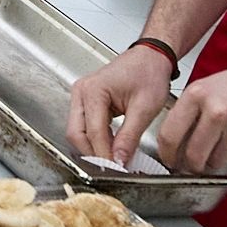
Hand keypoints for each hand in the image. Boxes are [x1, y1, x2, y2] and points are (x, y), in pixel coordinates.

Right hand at [67, 46, 176, 167]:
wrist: (150, 58)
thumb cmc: (149, 72)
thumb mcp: (144, 108)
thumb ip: (130, 137)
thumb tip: (119, 160)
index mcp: (94, 90)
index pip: (94, 132)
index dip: (105, 154)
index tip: (117, 169)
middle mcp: (81, 92)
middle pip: (76, 134)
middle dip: (93, 153)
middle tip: (113, 167)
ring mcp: (81, 97)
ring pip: (77, 132)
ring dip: (94, 147)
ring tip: (115, 157)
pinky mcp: (85, 102)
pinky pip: (84, 127)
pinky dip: (96, 140)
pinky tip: (112, 146)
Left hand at [155, 55, 226, 176]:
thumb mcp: (212, 86)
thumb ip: (191, 112)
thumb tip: (173, 143)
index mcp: (198, 94)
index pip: (169, 135)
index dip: (168, 154)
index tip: (170, 160)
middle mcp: (216, 111)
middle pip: (192, 157)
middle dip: (193, 164)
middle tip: (197, 161)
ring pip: (215, 162)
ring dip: (219, 158)